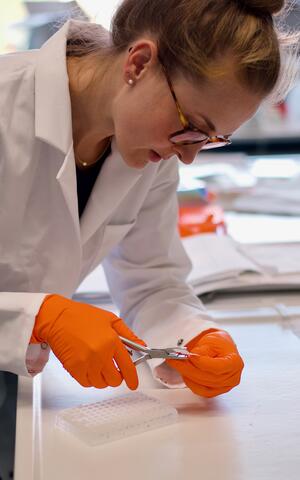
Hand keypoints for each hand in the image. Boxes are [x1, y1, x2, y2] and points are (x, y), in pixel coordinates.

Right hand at [30, 294, 145, 389]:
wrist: (58, 318)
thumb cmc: (82, 316)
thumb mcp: (110, 320)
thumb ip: (128, 334)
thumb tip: (142, 345)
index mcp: (112, 341)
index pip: (127, 367)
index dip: (132, 379)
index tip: (133, 384)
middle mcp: (100, 354)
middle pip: (115, 380)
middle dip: (116, 377)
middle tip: (113, 370)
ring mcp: (86, 363)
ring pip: (101, 384)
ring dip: (102, 379)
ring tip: (99, 366)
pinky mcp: (74, 368)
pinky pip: (86, 383)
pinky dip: (90, 380)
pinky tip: (89, 368)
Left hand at [166, 329, 243, 397]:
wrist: (220, 348)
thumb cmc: (218, 344)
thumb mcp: (211, 341)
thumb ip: (202, 351)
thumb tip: (192, 358)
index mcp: (235, 362)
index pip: (218, 367)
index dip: (203, 363)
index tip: (190, 356)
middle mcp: (232, 377)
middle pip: (208, 377)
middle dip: (189, 368)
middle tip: (175, 360)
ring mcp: (225, 386)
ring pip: (203, 385)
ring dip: (188, 375)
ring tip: (177, 365)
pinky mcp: (216, 391)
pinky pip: (202, 392)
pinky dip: (191, 384)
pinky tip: (184, 375)